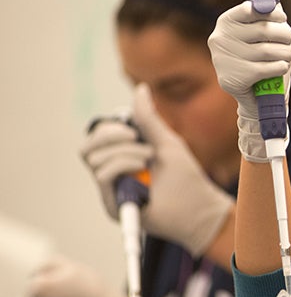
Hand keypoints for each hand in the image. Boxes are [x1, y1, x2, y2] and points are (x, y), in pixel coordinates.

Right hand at [80, 85, 233, 255]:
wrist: (198, 207)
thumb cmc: (185, 177)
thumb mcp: (166, 142)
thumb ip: (148, 119)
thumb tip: (141, 89)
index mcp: (123, 157)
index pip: (97, 138)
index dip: (108, 129)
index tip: (132, 130)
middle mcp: (114, 173)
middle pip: (87, 148)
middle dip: (110, 137)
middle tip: (136, 138)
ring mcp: (113, 189)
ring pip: (95, 160)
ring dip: (125, 153)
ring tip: (149, 158)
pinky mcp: (114, 204)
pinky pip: (102, 176)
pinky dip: (122, 165)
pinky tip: (143, 169)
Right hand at [208, 0, 290, 161]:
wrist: (258, 99)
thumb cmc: (265, 59)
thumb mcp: (266, 29)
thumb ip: (264, 1)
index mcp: (225, 21)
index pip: (255, 10)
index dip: (274, 15)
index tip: (281, 20)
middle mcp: (219, 39)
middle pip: (264, 30)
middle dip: (284, 36)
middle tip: (288, 43)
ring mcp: (223, 60)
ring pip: (268, 50)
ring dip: (285, 54)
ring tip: (283, 58)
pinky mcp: (231, 79)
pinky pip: (266, 67)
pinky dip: (279, 67)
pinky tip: (278, 69)